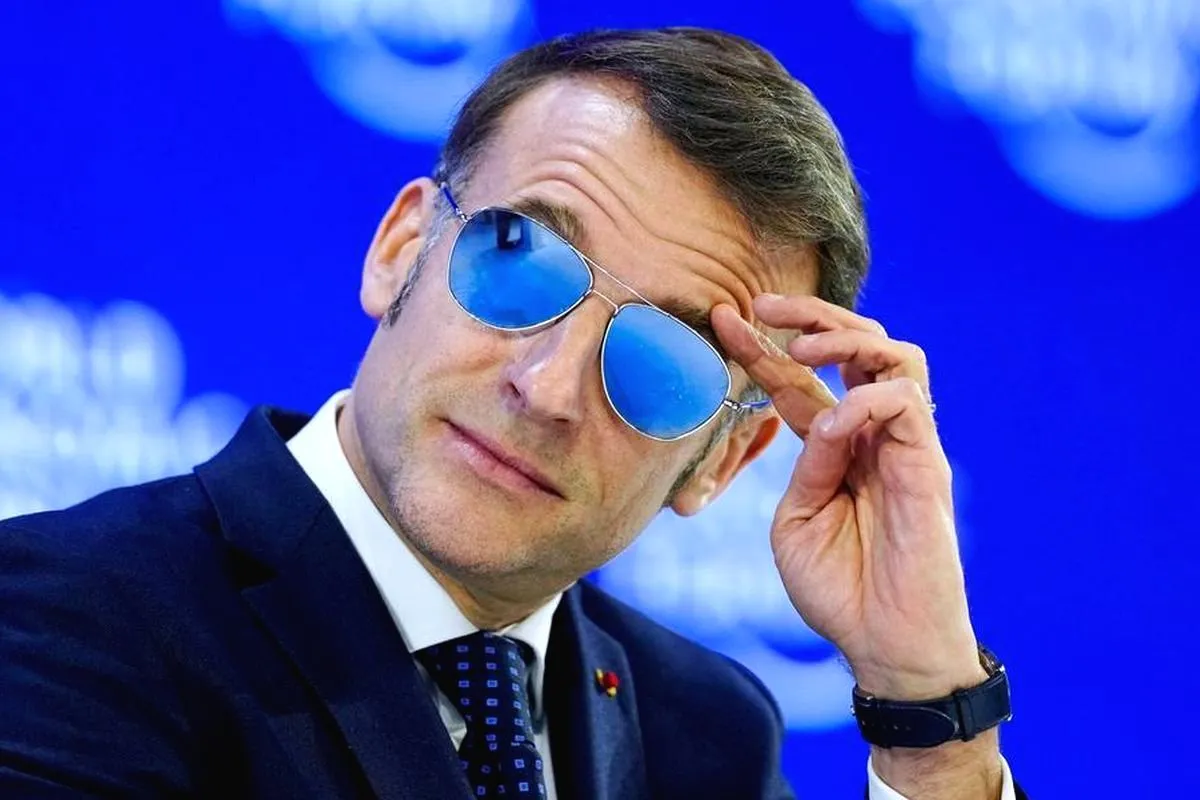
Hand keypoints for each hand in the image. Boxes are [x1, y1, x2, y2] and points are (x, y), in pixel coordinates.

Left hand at [712, 294, 985, 699]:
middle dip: (811, 316)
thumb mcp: (797, 521)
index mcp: (832, 447)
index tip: (721, 318)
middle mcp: (869, 435)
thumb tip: (819, 420)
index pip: (798, 381)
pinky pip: (907, 402)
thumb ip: (804, 467)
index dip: (761, 347)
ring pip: (895, 354)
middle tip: (765, 305)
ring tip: (803, 350)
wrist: (882, 642)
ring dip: (845, 339)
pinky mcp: (927, 464)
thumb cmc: (838, 588)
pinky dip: (866, 399)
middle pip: (855, 347)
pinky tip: (837, 423)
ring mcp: (903, 445)